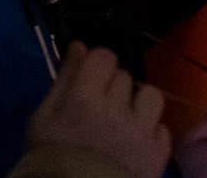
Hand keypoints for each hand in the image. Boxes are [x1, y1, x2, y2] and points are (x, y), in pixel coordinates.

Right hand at [25, 43, 170, 177]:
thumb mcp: (43, 120)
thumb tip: (79, 45)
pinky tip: (134, 144)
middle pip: (124, 75)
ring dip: (138, 104)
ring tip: (124, 121)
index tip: (89, 80)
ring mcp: (142, 133)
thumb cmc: (49, 161)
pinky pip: (162, 127)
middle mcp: (117, 111)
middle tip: (99, 109)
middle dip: (112, 87)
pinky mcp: (158, 155)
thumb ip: (63, 80)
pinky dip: (150, 132)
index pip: (104, 56)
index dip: (96, 66)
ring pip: (151, 94)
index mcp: (84, 100)